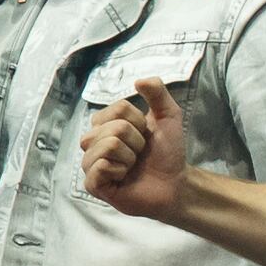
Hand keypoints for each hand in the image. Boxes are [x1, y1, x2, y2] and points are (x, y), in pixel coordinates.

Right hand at [79, 79, 192, 218]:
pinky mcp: (92, 184)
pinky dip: (120, 170)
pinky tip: (124, 177)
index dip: (139, 122)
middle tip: (140, 154)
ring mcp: (90, 163)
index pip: (119, 108)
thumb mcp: (168, 116)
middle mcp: (92, 142)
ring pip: (108, 145)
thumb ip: (158, 93)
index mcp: (105, 124)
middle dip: (137, 141)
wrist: (175, 184)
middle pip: (114, 127)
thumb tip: (139, 80)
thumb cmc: (167, 152)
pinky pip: (101, 166)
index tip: (145, 136)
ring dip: (130, 156)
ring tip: (133, 165)